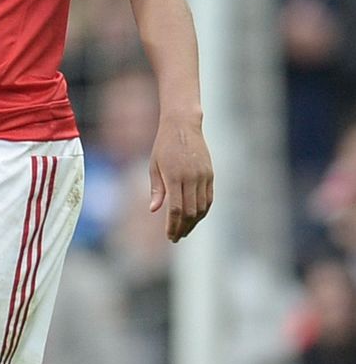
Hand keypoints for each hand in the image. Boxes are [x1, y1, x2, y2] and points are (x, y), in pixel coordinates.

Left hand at [148, 115, 213, 241]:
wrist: (183, 126)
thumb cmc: (163, 146)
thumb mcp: (154, 165)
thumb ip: (156, 189)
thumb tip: (154, 210)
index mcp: (175, 176)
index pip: (176, 209)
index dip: (173, 225)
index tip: (169, 236)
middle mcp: (191, 178)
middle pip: (190, 211)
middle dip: (183, 227)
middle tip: (176, 237)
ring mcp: (203, 177)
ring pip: (202, 207)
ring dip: (193, 222)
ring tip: (184, 231)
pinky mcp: (210, 175)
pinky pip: (209, 198)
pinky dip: (203, 211)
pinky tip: (195, 218)